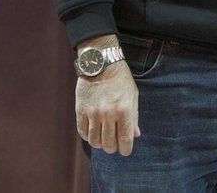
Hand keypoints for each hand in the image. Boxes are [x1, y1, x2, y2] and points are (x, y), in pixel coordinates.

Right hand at [75, 36, 139, 155]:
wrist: (101, 64)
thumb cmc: (121, 80)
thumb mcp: (133, 96)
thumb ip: (134, 117)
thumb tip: (135, 135)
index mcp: (124, 110)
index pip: (125, 139)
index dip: (125, 149)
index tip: (125, 151)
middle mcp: (108, 113)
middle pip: (108, 143)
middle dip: (113, 148)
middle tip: (114, 145)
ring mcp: (93, 113)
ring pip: (94, 141)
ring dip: (100, 144)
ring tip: (103, 141)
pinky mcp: (80, 110)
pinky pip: (82, 132)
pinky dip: (88, 137)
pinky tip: (93, 133)